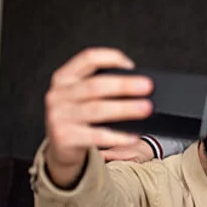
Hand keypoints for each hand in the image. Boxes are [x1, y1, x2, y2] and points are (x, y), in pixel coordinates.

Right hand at [44, 48, 152, 185]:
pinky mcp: (65, 138)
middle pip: (95, 86)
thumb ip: (99, 87)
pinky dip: (118, 136)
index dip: (111, 58)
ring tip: (145, 108)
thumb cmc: (76, 117)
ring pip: (97, 110)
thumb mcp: (79, 95)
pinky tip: (132, 136)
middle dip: (124, 85)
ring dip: (125, 108)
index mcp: (64, 78)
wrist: (59, 147)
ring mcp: (60, 117)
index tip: (131, 66)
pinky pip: (97, 136)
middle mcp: (59, 95)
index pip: (88, 59)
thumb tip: (137, 85)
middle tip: (147, 87)